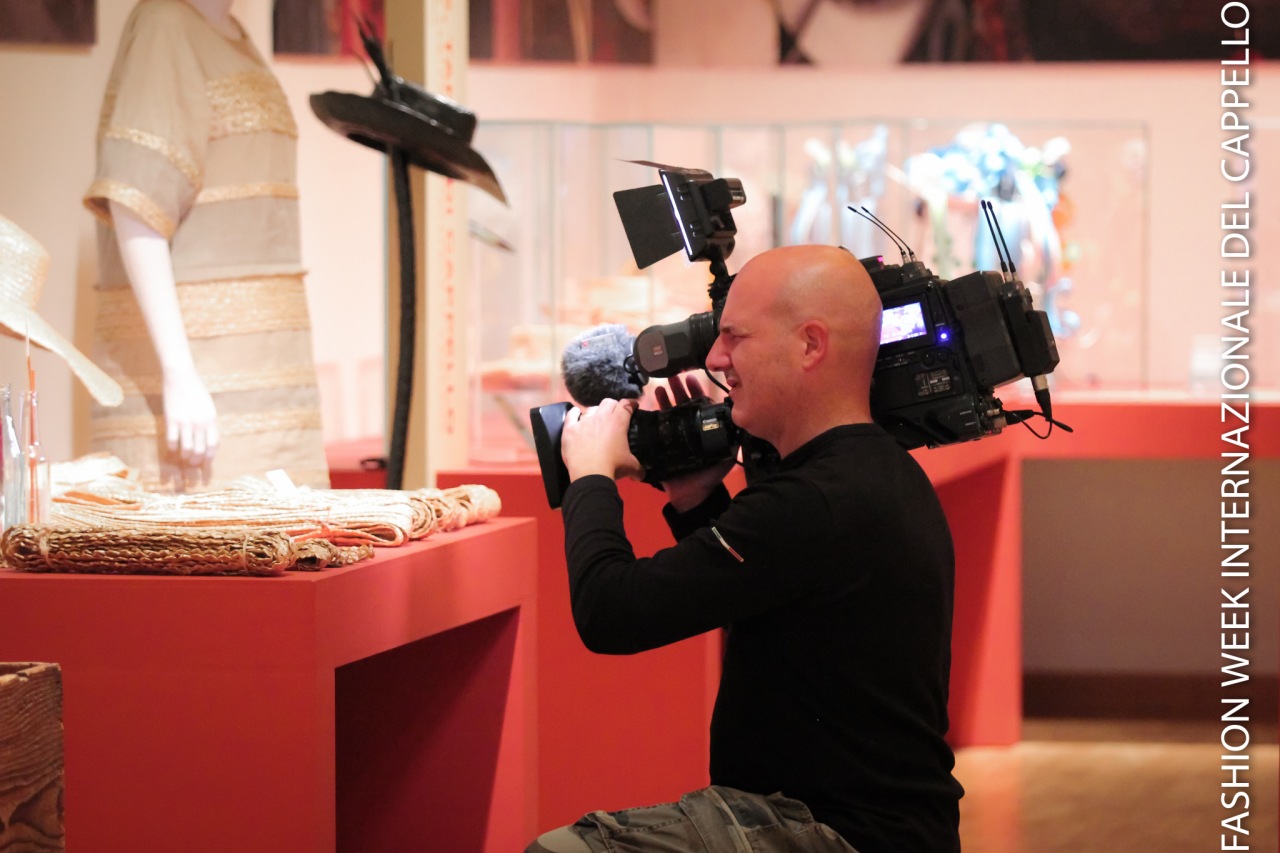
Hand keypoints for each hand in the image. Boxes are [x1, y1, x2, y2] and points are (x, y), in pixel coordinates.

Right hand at [159, 366, 218, 491]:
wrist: (181, 377)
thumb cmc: (196, 391)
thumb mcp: (208, 407)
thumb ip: (209, 423)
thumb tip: (208, 440)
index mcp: (211, 420)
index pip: (213, 445)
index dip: (210, 457)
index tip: (206, 463)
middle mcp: (200, 423)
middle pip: (200, 450)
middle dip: (197, 461)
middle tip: (193, 464)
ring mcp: (185, 422)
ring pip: (186, 448)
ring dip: (185, 456)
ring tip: (183, 457)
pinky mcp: (171, 419)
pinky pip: (172, 440)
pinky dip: (172, 447)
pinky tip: (172, 448)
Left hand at [562, 398, 642, 481]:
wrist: (590, 475)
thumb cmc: (613, 467)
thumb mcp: (631, 467)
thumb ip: (639, 468)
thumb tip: (642, 475)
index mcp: (618, 422)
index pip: (626, 405)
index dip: (631, 403)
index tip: (633, 406)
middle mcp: (601, 417)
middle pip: (608, 402)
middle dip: (613, 406)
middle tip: (615, 415)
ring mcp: (584, 422)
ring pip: (591, 409)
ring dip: (596, 412)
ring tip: (596, 419)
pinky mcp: (570, 429)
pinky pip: (571, 415)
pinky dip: (574, 413)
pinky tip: (575, 412)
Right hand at [656, 375, 735, 512]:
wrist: (692, 495)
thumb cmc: (709, 476)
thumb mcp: (724, 454)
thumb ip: (731, 439)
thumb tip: (740, 420)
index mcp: (702, 428)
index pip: (700, 404)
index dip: (697, 390)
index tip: (694, 378)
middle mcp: (688, 427)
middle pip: (684, 402)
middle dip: (680, 387)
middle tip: (676, 374)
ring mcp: (674, 433)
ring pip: (670, 408)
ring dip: (668, 394)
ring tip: (665, 381)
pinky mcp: (662, 441)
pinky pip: (658, 422)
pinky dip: (656, 408)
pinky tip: (654, 397)